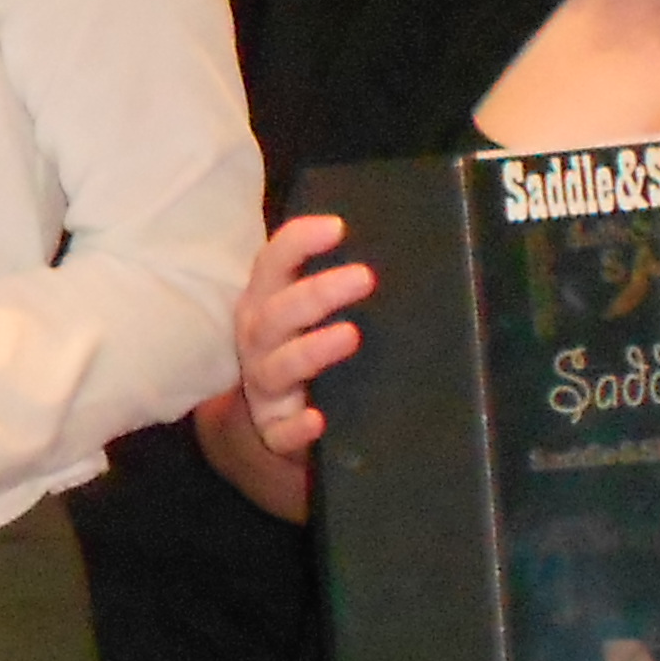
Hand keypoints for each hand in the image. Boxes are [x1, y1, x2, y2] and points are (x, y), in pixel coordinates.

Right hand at [234, 214, 373, 461]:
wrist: (274, 425)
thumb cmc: (305, 351)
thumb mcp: (310, 316)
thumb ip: (337, 287)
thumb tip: (402, 250)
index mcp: (265, 305)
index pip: (271, 266)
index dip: (297, 244)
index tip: (337, 227)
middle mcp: (258, 343)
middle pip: (275, 315)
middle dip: (316, 294)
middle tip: (364, 277)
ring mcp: (263, 389)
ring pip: (276, 369)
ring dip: (310, 350)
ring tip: (350, 335)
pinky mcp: (274, 432)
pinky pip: (280, 433)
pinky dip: (296, 428)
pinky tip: (318, 421)